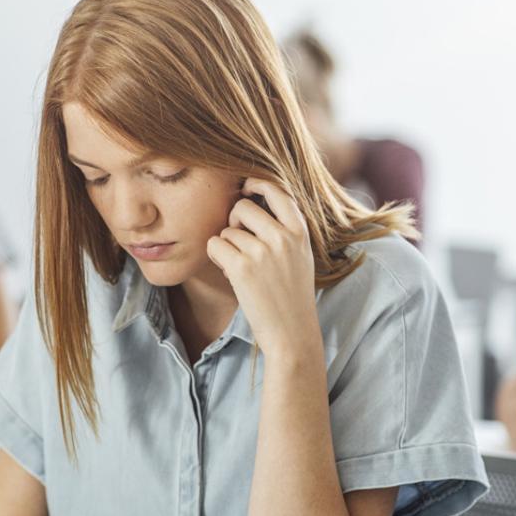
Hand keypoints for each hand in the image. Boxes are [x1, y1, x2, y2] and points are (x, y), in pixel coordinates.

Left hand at [206, 178, 318, 356]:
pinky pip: (215, 245)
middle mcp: (283, 237)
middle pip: (243, 207)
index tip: (245, 187)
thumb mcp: (300, 256)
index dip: (257, 183)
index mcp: (300, 232)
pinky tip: (231, 273)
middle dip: (234, 222)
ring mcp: (263, 252)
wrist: (292, 332)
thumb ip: (285, 229)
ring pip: (227, 230)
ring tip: (241, 268)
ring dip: (227, 247)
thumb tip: (252, 201)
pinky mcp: (242, 268)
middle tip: (239, 243)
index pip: (277, 191)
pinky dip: (217, 257)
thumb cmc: (292, 296)